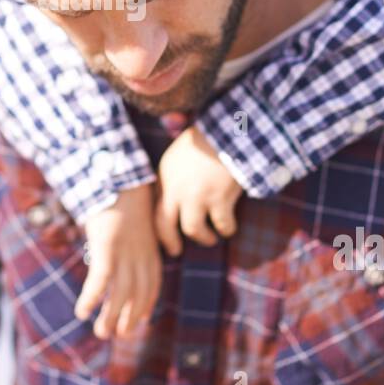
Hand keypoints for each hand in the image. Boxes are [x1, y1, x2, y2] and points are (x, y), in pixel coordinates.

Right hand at [74, 182, 162, 338]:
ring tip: (101, 332)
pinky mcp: (106, 246)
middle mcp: (140, 255)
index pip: (151, 286)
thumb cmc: (124, 196)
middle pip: (137, 295)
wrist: (119, 175)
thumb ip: (134, 240)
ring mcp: (124, 252)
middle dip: (127, 318)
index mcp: (150, 250)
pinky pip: (100, 279)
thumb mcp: (135, 222)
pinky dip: (92, 298)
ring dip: (110, 316)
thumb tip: (123, 251)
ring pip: (119, 294)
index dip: (144, 307)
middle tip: (117, 335)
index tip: (137, 322)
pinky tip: (82, 311)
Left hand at [154, 125, 242, 255]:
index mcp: (165, 179)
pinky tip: (229, 227)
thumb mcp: (176, 159)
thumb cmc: (204, 143)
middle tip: (176, 252)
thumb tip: (170, 203)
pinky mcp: (219, 199)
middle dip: (170, 243)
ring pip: (193, 230)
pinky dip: (227, 228)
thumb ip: (171, 180)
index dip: (159, 231)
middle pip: (166, 227)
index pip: (154, 212)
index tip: (165, 240)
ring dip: (203, 238)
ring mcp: (198, 196)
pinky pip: (223, 225)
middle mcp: (177, 190)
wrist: (227, 132)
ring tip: (211, 238)